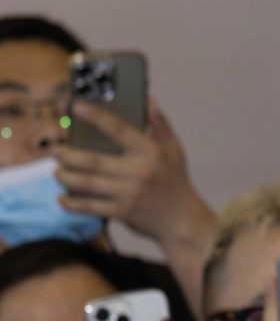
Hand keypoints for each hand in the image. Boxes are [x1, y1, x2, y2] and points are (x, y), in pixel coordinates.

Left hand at [56, 99, 210, 250]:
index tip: (75, 106)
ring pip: (88, 183)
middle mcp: (138, 172)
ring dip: (66, 177)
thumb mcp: (174, 149)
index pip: (118, 129)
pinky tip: (62, 198)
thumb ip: (160, 124)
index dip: (95, 116)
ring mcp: (129, 194)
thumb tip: (147, 100)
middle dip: (68, 154)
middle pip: (93, 160)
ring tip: (57, 172)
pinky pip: (91, 207)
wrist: (182, 221)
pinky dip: (73, 204)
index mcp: (150, 151)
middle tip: (55, 149)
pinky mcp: (122, 212)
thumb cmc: (175, 181)